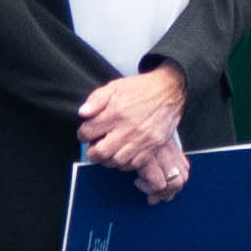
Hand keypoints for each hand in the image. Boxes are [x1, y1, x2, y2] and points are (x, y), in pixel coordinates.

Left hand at [77, 66, 188, 182]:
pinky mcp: (153, 146)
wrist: (169, 90)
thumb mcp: (114, 87)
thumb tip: (82, 114)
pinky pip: (135, 164)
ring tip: (107, 153)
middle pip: (101, 152)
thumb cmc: (139, 88)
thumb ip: (95, 100)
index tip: (85, 134)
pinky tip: (122, 155)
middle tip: (93, 149)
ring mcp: (142, 139)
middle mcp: (128, 128)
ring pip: (117, 162)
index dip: (82, 135)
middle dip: (92, 153)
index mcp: (116, 112)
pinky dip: (125, 163)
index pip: (89, 132)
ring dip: (108, 160)